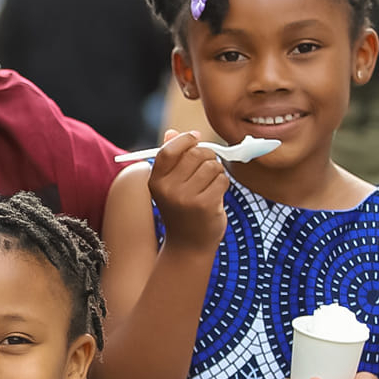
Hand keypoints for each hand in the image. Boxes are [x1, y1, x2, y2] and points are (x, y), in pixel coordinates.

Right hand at [148, 130, 229, 251]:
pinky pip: (222, 179)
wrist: (188, 246)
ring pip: (212, 166)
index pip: (169, 150)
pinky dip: (223, 184)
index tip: (195, 137)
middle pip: (196, 154)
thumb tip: (172, 132)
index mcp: (155, 182)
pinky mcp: (205, 205)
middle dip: (207, 156)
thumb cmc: (181, 211)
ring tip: (210, 185)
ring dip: (216, 172)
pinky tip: (216, 195)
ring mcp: (186, 198)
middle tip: (207, 168)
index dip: (185, 139)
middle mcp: (168, 189)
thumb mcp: (170, 185)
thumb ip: (171, 158)